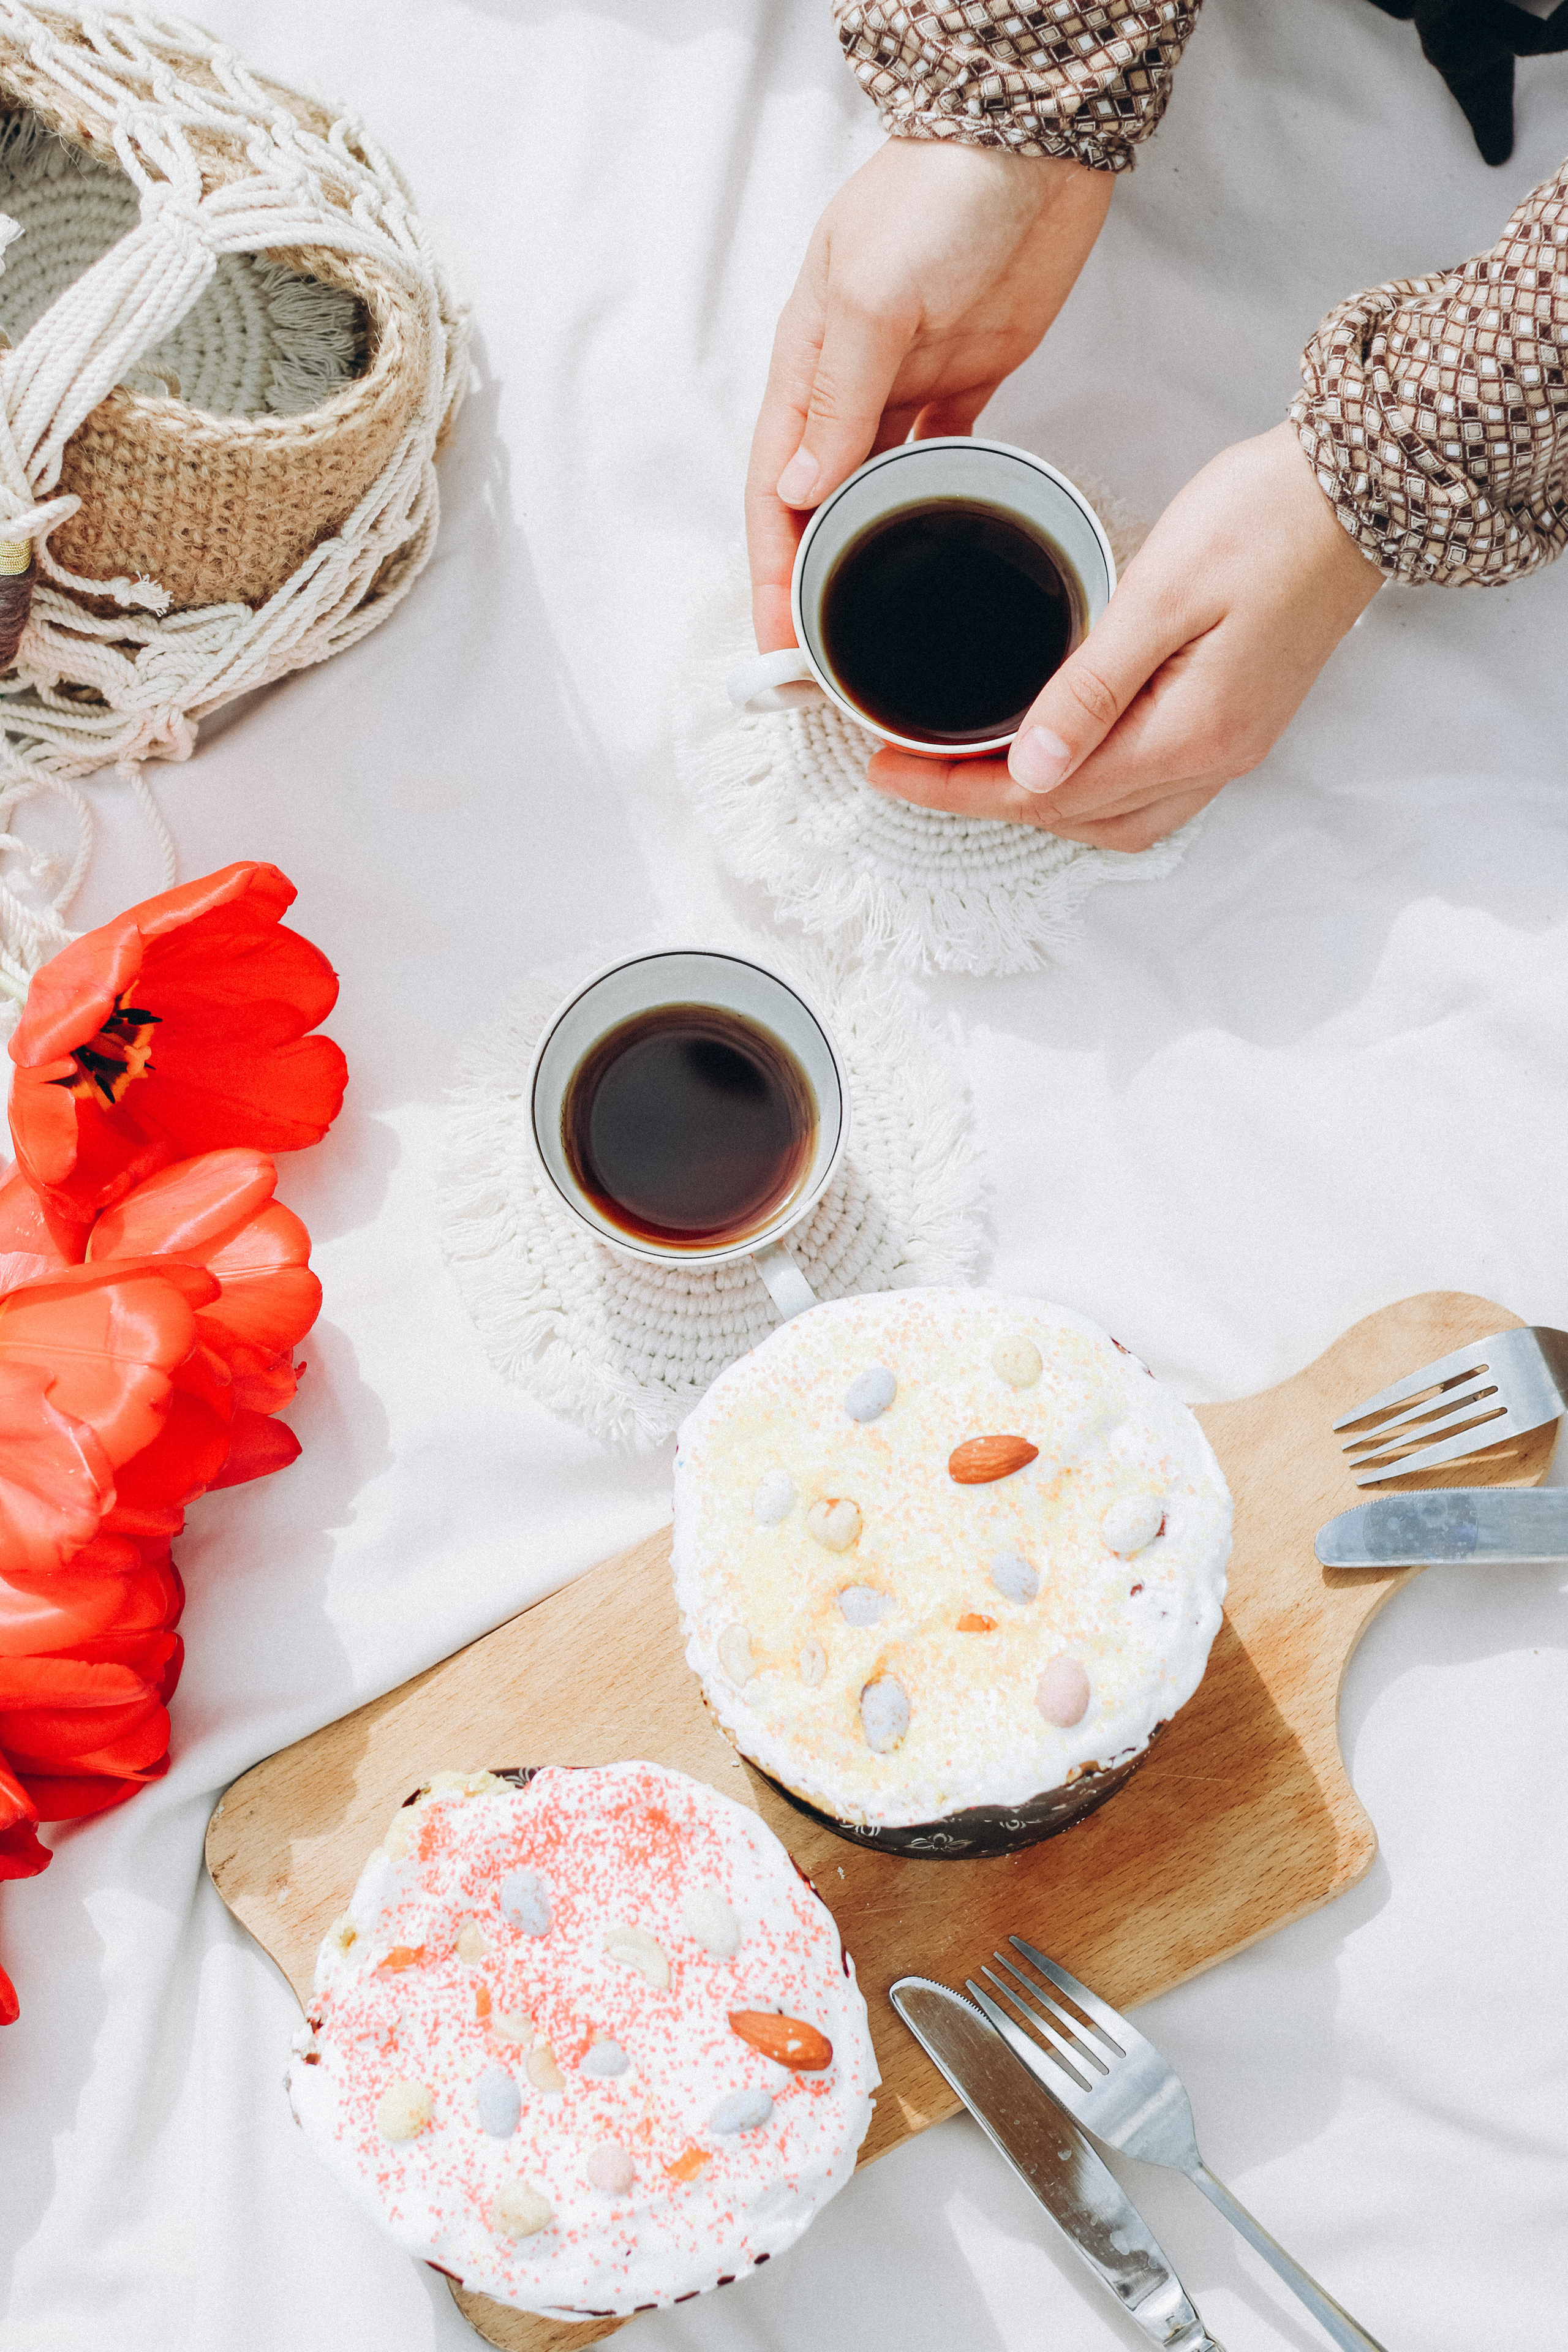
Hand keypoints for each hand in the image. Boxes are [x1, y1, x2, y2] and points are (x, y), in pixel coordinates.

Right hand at [746, 138, 1114, 651]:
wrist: (1028, 140)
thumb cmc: (938, 195)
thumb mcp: (871, 295)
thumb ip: (838, 396)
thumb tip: (803, 488)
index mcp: (807, 366)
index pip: (774, 491)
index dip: (769, 573)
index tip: (776, 642)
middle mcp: (847, 385)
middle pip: (818, 508)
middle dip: (814, 585)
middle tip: (825, 661)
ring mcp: (906, 386)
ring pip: (875, 495)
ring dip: (870, 558)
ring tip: (878, 628)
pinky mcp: (965, 383)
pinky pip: (939, 462)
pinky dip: (933, 508)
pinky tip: (938, 550)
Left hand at [867, 424, 1386, 850]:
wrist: (1361, 488)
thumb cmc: (1266, 518)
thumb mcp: (1161, 593)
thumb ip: (1092, 686)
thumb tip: (1030, 767)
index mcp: (1191, 732)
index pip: (1049, 793)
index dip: (959, 791)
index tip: (891, 768)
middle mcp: (1216, 759)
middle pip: (1076, 819)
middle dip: (987, 803)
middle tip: (914, 767)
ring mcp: (1232, 747)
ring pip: (1115, 817)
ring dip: (1041, 804)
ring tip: (970, 769)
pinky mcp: (1238, 723)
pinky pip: (1150, 788)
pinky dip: (1090, 786)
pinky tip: (1056, 753)